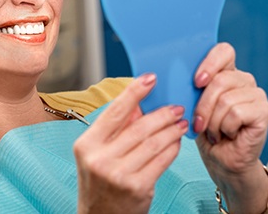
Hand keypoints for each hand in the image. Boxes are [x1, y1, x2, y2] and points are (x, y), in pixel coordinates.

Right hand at [73, 74, 187, 213]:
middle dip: (161, 114)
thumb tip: (140, 104)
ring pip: (153, 143)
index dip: (134, 92)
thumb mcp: (98, 154)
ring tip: (181, 123)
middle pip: (138, 127)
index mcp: (86, 144)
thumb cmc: (100, 183)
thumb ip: (116, 130)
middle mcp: (99, 158)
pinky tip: (177, 142)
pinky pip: (161, 160)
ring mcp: (118, 174)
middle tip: (176, 107)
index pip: (114, 112)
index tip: (150, 78)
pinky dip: (172, 148)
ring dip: (171, 130)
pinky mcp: (138, 188)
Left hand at [192, 42, 267, 211]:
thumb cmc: (204, 131)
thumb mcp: (191, 105)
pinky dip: (225, 127)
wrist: (220, 160)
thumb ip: (188, 87)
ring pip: (226, 99)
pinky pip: (237, 113)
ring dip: (213, 121)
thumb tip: (170, 76)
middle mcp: (243, 80)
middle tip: (199, 123)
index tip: (196, 82)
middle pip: (221, 79)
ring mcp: (256, 95)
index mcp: (225, 72)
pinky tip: (228, 134)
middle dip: (203, 105)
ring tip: (214, 131)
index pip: (223, 51)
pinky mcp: (264, 111)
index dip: (210, 63)